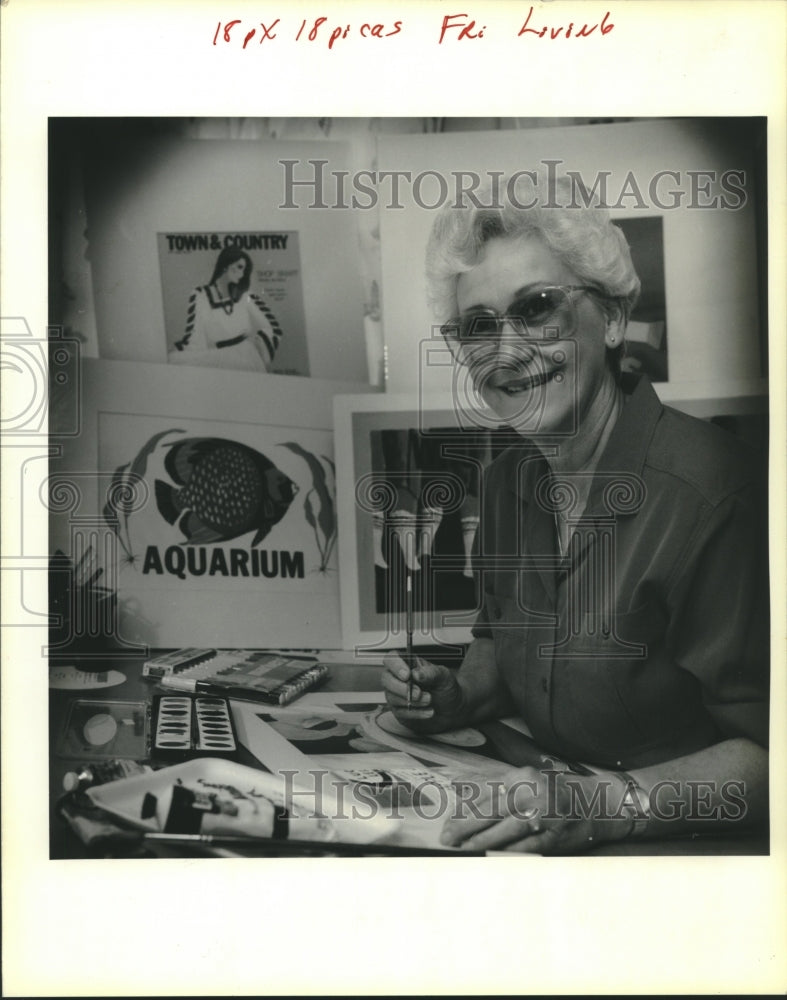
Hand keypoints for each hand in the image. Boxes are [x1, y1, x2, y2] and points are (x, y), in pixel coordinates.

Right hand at [382, 651, 467, 732]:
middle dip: (402, 688)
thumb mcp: (444, 676)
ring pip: (392, 697)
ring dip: (413, 701)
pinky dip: (416, 713)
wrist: (451, 708)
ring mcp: (396, 695)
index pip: (391, 659)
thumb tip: (416, 674)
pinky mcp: (399, 710)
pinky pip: (401, 712)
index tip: (407, 675)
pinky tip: (429, 711)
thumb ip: (431, 673)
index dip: (395, 665)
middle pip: (386, 679)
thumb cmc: (445, 687)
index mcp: (408, 663)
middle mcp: (398, 678)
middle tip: (419, 693)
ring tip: (430, 700)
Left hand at [440, 766, 632, 853]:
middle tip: (447, 838)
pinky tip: (491, 858)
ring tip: (463, 849)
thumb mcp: (527, 782)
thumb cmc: (555, 793)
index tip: (447, 822)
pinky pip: (526, 848)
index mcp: (523, 777)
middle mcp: (532, 793)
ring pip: (506, 831)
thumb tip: (463, 795)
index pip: (486, 794)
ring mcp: (544, 815)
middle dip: (465, 827)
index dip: (464, 810)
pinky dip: (507, 854)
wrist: (598, 804)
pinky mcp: (554, 836)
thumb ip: (498, 789)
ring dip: (481, 842)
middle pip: (492, 811)